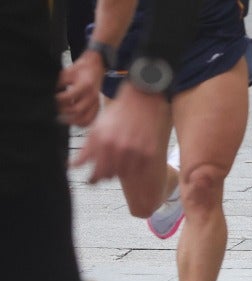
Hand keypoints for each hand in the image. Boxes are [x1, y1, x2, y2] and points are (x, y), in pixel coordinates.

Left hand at [56, 53, 104, 126]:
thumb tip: (50, 94)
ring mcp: (96, 101)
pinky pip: (91, 119)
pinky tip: (74, 121)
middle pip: (76, 110)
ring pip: (85, 118)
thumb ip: (59, 83)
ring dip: (72, 120)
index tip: (53, 98)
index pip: (68, 97)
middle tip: (56, 109)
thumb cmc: (82, 69)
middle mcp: (92, 95)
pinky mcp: (97, 105)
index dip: (58, 99)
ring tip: (63, 119)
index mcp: (85, 84)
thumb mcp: (68, 72)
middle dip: (63, 110)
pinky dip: (82, 123)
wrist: (96, 66)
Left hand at [72, 86, 170, 212]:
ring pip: (124, 174)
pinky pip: (140, 169)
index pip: (96, 173)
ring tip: (117, 164)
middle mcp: (120, 148)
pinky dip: (134, 168)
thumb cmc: (117, 114)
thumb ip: (85, 150)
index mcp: (104, 142)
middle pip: (110, 175)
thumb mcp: (96, 128)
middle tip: (105, 170)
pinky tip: (131, 161)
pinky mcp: (150, 150)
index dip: (92, 179)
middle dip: (105, 174)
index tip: (92, 179)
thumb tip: (73, 166)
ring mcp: (137, 150)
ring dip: (119, 171)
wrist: (141, 100)